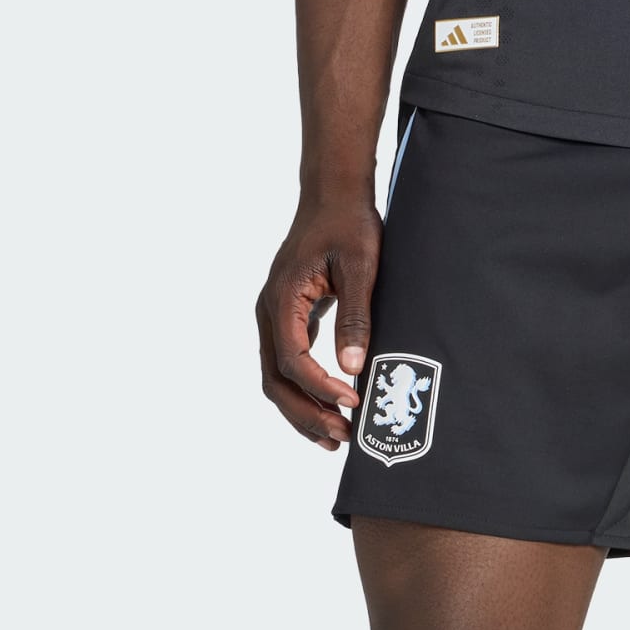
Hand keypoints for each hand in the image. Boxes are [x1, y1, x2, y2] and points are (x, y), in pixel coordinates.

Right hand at [255, 195, 378, 449]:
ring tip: (334, 436)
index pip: (291, 359)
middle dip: (306, 412)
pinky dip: (304, 387)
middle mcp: (269, 311)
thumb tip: (354, 367)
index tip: (352, 401)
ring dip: (302, 408)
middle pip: (276, 378)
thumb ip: (355, 315)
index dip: (320, 387)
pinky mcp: (288, 314)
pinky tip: (330, 403)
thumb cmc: (349, 223)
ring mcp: (274, 314)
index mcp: (282, 298)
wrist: (334, 192)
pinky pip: (287, 361)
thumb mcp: (360, 265)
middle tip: (341, 437)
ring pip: (277, 375)